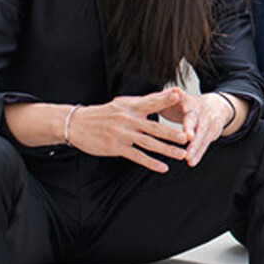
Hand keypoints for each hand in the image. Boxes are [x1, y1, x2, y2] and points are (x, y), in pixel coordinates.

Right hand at [66, 89, 191, 172]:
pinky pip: (137, 156)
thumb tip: (161, 97)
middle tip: (187, 137)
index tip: (180, 95)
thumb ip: (140, 104)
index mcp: (130, 107)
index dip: (165, 99)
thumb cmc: (102, 115)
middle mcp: (128, 119)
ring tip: (181, 154)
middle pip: (153, 127)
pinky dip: (151, 162)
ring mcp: (122, 134)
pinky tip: (163, 168)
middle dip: (171, 133)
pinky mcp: (116, 147)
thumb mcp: (120, 105)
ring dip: (166, 150)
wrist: (77, 124)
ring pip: (148, 143)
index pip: (151, 102)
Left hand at [165, 91, 232, 167]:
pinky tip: (192, 162)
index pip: (184, 97)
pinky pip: (205, 145)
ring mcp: (208, 122)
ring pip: (201, 135)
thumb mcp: (178, 100)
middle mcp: (199, 111)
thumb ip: (164, 99)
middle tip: (188, 137)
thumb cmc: (188, 105)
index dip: (180, 96)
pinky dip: (198, 154)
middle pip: (194, 119)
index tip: (176, 93)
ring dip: (195, 147)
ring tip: (187, 157)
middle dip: (191, 128)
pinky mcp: (212, 133)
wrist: (216, 107)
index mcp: (188, 100)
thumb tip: (147, 98)